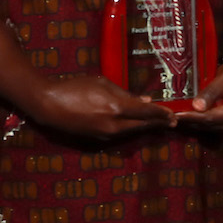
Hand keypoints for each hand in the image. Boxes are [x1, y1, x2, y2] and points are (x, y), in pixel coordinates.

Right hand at [26, 75, 175, 139]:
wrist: (49, 105)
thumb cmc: (75, 87)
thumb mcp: (102, 83)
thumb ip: (124, 93)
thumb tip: (144, 99)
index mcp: (117, 107)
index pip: (146, 112)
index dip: (161, 114)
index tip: (174, 115)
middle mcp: (114, 124)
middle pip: (143, 125)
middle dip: (158, 123)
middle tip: (173, 122)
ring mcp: (106, 135)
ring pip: (132, 131)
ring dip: (145, 126)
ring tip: (159, 123)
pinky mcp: (98, 139)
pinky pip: (119, 134)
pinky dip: (130, 128)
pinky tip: (135, 124)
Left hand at [175, 61, 222, 126]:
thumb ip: (212, 91)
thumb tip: (197, 106)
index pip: (211, 118)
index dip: (192, 116)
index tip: (177, 114)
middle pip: (206, 125)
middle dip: (188, 119)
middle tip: (170, 114)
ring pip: (203, 127)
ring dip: (188, 120)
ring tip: (172, 114)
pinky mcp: (221, 125)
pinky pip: (204, 125)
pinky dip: (193, 119)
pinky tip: (181, 113)